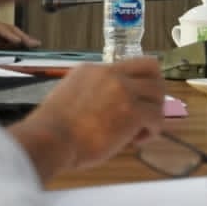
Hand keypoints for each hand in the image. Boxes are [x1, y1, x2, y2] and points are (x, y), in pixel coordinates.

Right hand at [20, 59, 166, 173]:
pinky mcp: (132, 111)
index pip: (130, 65)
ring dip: (154, 112)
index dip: (139, 82)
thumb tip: (107, 106)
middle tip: (148, 110)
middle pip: (152, 69)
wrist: (48, 140)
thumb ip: (91, 93)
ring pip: (158, 93)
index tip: (136, 99)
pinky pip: (156, 117)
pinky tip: (138, 140)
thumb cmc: (51, 129)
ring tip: (141, 130)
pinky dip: (152, 130)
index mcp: (93, 70)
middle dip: (155, 90)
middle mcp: (111, 74)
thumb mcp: (69, 96)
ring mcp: (124, 91)